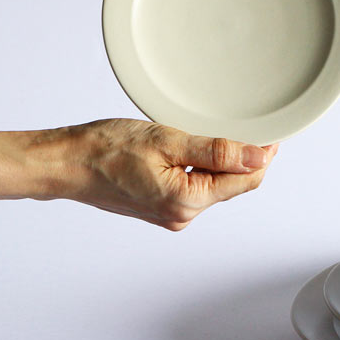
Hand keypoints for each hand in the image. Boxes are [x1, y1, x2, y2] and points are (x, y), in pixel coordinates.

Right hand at [27, 119, 277, 230]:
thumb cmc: (105, 149)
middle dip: (243, 158)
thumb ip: (216, 152)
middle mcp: (181, 215)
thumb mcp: (167, 141)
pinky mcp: (159, 207)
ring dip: (219, 162)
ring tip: (211, 132)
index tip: (274, 132)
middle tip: (246, 123)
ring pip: (212, 185)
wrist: (66, 163)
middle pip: (231, 185)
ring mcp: (169, 214)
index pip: (245, 181)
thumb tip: (258, 157)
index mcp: (187, 202)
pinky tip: (189, 148)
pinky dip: (198, 168)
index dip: (263, 156)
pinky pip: (192, 187)